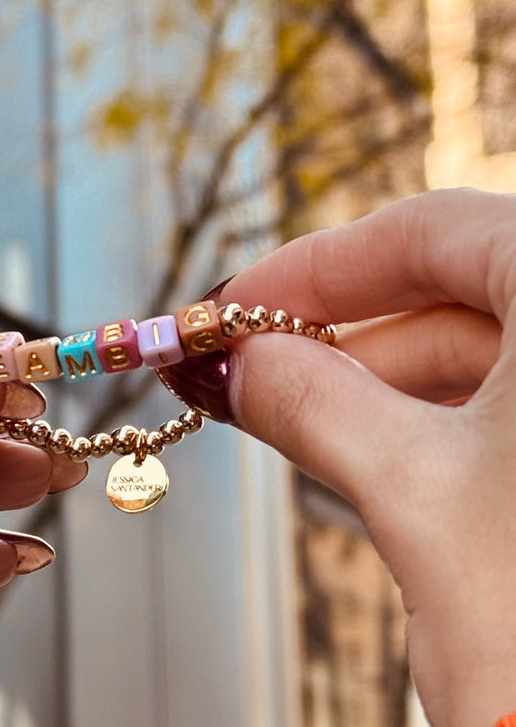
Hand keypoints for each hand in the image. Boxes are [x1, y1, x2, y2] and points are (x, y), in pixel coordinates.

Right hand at [220, 189, 514, 726]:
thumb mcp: (412, 495)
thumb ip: (314, 401)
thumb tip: (239, 361)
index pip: (440, 230)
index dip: (321, 265)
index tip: (237, 306)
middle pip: (472, 289)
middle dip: (350, 333)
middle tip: (250, 371)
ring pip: (500, 357)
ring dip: (392, 382)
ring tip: (294, 418)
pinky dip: (447, 427)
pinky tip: (371, 453)